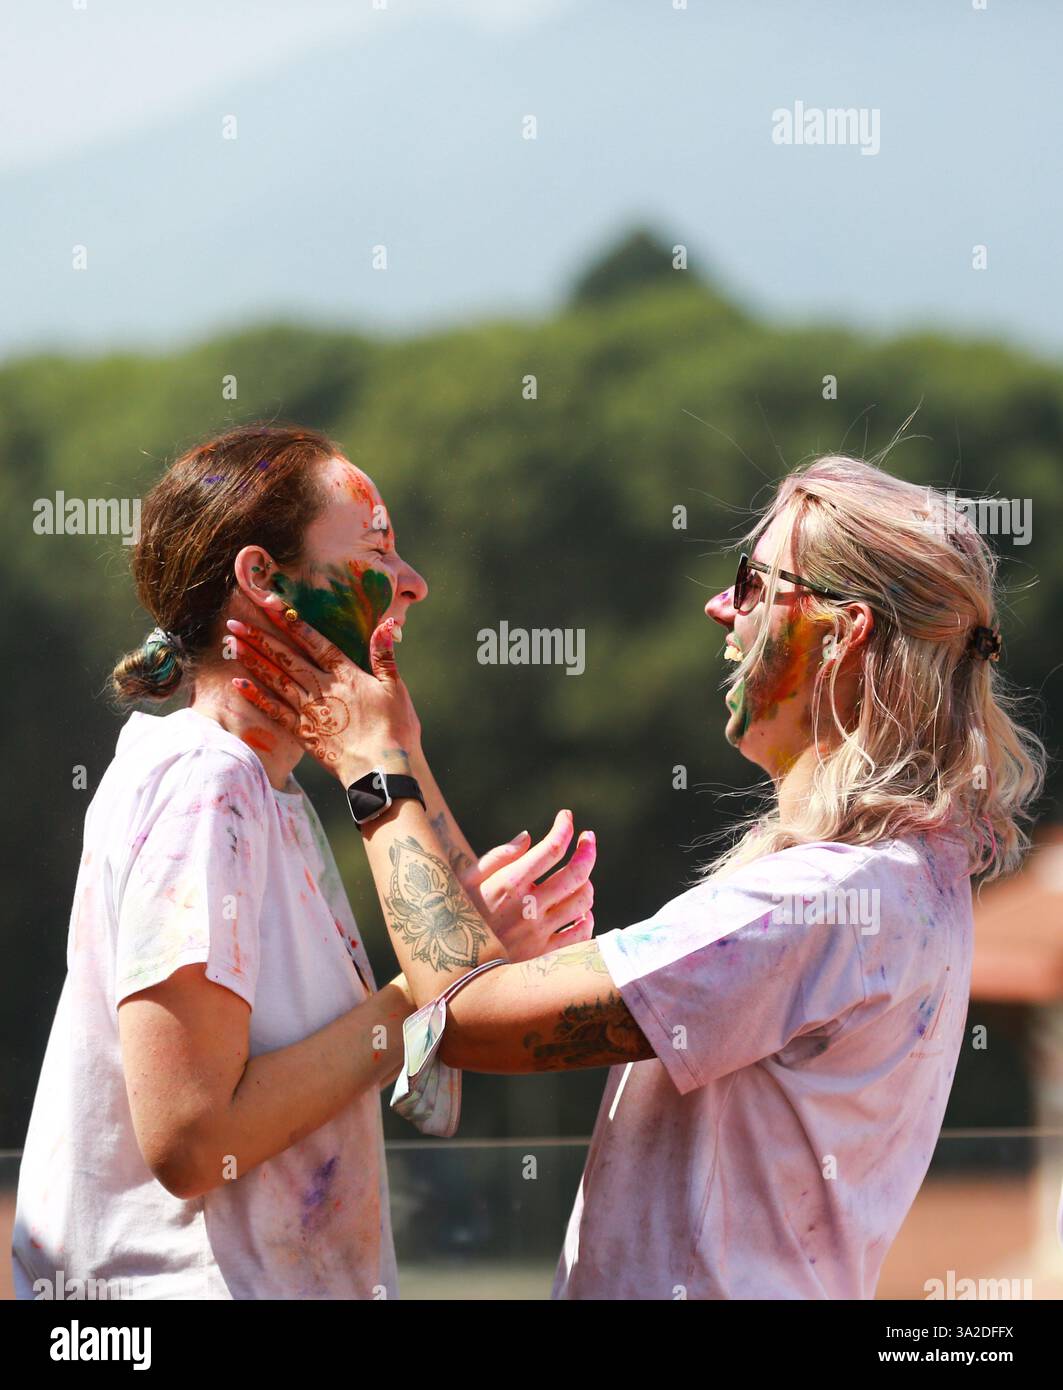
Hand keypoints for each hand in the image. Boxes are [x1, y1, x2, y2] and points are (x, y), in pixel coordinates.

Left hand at [225, 592, 420, 782]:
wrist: (382, 771)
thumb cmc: (395, 729)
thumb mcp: (395, 688)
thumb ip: (384, 655)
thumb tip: (387, 622)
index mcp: (346, 674)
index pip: (314, 642)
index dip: (292, 623)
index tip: (271, 605)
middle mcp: (323, 688)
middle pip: (287, 657)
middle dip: (260, 637)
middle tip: (235, 621)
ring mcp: (310, 711)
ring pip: (276, 679)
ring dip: (253, 659)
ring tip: (233, 643)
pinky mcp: (304, 733)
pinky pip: (275, 711)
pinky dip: (256, 696)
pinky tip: (238, 682)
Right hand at [459, 810, 595, 961]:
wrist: (451, 971)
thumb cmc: (455, 918)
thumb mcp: (464, 882)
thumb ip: (497, 857)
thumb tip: (527, 836)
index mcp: (509, 883)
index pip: (551, 848)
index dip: (564, 828)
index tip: (566, 817)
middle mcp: (528, 907)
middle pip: (576, 872)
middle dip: (588, 849)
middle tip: (589, 839)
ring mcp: (539, 933)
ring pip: (583, 901)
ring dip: (587, 884)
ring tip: (580, 878)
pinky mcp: (544, 956)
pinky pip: (581, 934)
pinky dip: (587, 919)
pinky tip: (580, 913)